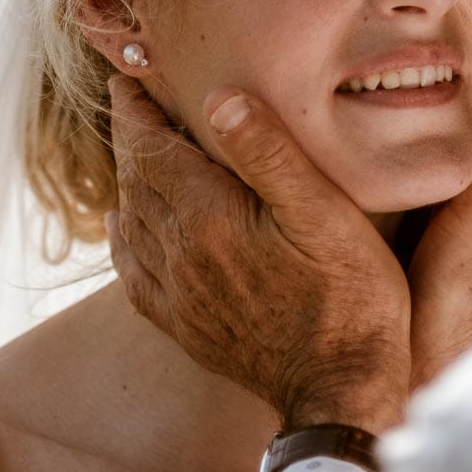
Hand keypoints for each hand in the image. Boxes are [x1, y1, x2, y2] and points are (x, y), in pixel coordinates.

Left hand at [106, 77, 410, 433]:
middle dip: (130, 138)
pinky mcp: (186, 326)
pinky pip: (134, 275)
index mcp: (208, 218)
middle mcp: (180, 254)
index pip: (151, 150)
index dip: (136, 112)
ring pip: (131, 224)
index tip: (128, 80)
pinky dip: (122, 240)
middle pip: (136, 182)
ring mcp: (179, 295)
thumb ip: (268, 154)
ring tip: (134, 152)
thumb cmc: (349, 297)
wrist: (342, 391)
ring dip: (127, 182)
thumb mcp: (324, 214)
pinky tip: (122, 228)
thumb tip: (218, 98)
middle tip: (130, 105)